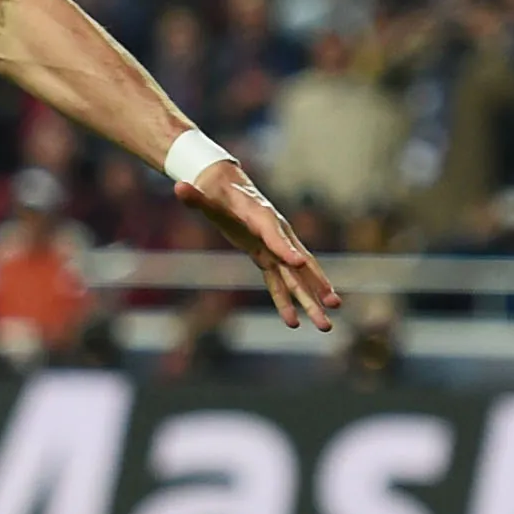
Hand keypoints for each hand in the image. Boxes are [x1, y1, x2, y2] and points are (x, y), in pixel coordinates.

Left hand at [178, 163, 340, 331]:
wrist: (228, 188)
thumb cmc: (217, 193)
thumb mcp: (205, 195)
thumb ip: (195, 196)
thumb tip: (179, 187)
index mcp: (262, 217)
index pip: (274, 234)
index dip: (284, 248)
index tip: (298, 263)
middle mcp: (276, 234)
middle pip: (298, 263)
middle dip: (316, 285)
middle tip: (334, 304)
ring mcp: (275, 248)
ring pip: (296, 278)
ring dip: (310, 301)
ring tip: (326, 325)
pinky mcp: (267, 257)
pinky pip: (279, 282)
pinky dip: (286, 301)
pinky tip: (294, 322)